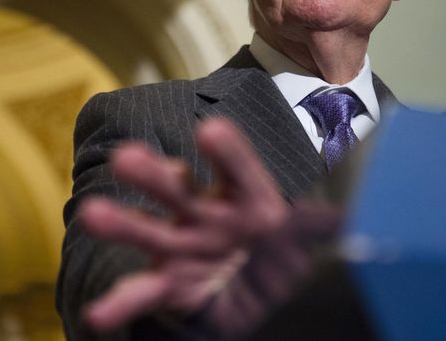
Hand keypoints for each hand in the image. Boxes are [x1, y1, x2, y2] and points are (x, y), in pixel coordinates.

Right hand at [78, 118, 339, 337]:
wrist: (264, 294)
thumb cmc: (287, 255)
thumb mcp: (312, 239)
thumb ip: (322, 226)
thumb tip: (354, 216)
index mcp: (245, 197)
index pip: (237, 169)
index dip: (226, 152)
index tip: (210, 132)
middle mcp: (207, 215)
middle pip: (178, 189)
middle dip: (153, 174)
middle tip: (125, 157)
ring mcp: (184, 248)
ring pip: (150, 232)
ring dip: (121, 223)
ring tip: (92, 215)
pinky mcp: (171, 285)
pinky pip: (144, 293)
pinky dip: (120, 303)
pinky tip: (97, 313)